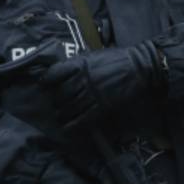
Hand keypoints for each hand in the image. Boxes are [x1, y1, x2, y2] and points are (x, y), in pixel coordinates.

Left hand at [40, 42, 162, 133]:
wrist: (139, 66)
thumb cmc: (119, 58)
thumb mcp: (96, 55)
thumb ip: (81, 63)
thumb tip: (68, 71)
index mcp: (80, 64)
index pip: (55, 73)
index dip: (47, 80)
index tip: (44, 84)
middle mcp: (83, 79)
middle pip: (61, 93)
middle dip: (56, 101)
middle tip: (56, 104)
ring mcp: (92, 93)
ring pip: (70, 107)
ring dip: (63, 114)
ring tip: (61, 117)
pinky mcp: (102, 105)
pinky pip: (83, 118)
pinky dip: (73, 125)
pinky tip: (68, 129)